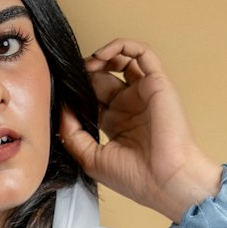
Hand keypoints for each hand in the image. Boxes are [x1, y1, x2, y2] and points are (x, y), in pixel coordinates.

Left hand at [59, 39, 221, 221]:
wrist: (165, 181)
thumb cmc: (135, 178)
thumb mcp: (90, 158)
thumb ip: (71, 134)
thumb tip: (61, 109)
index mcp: (116, 123)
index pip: (92, 97)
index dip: (76, 91)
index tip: (61, 92)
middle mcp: (130, 106)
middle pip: (103, 77)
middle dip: (85, 74)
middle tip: (71, 77)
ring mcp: (144, 93)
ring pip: (123, 60)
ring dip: (102, 56)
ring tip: (86, 65)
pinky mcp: (157, 83)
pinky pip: (141, 53)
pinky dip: (121, 46)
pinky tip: (101, 56)